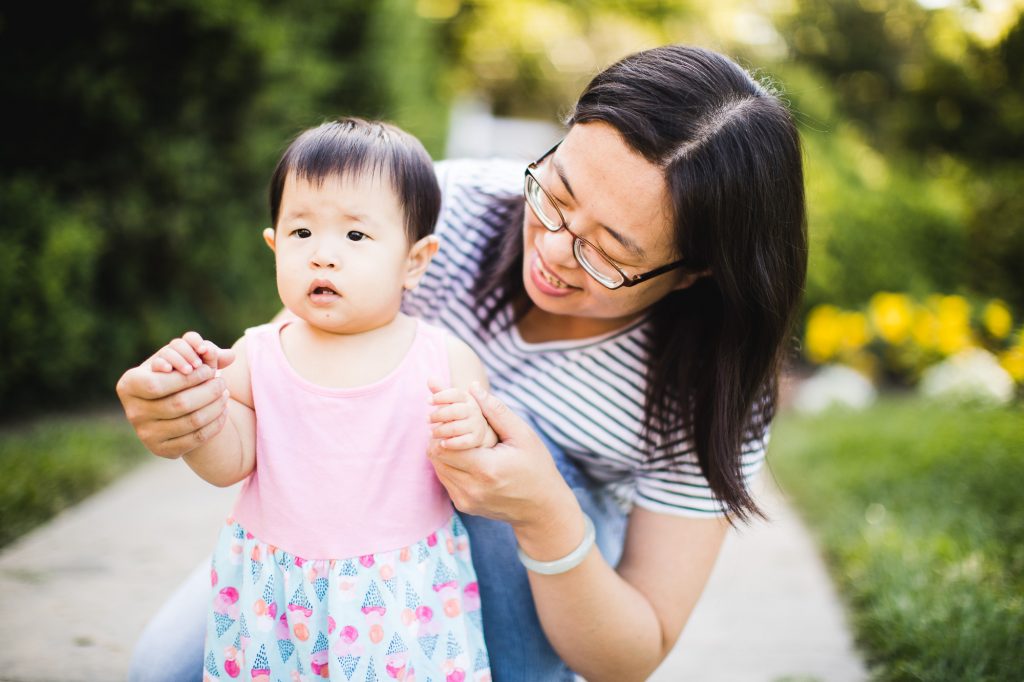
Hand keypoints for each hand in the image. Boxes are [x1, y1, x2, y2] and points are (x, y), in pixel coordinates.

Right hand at [115, 337, 235, 458]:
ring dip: (216, 406)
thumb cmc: (175, 375)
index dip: (189, 377)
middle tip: (222, 381)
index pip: (158, 384)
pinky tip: (224, 410)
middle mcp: (133, 412)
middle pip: (179, 404)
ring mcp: (146, 434)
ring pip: (192, 421)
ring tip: (225, 393)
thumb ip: (203, 353)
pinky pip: (197, 438)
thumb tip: (230, 356)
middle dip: (208, 390)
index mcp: (129, 385)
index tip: (209, 369)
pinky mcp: (161, 450)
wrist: (169, 404)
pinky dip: (216, 423)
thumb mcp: (182, 359)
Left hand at [426, 384, 577, 531]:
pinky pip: (445, 478)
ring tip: (459, 437)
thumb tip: (472, 387)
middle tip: (452, 422)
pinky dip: (449, 463)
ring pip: (437, 466)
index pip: (444, 444)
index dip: (444, 425)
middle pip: (436, 455)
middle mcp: (472, 488)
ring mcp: (466, 500)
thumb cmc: (537, 467)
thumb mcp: (523, 435)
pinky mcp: (464, 505)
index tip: (451, 414)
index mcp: (486, 469)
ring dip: (443, 449)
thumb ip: (496, 411)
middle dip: (440, 435)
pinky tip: (464, 454)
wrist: (542, 509)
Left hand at [428, 380, 497, 449]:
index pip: (456, 393)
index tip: (428, 401)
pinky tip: (442, 443)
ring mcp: (477, 425)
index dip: (441, 396)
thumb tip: (430, 378)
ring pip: (455, 427)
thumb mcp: (452, 403)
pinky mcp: (477, 440)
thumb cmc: (460, 416)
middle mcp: (475, 410)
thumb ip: (441, 392)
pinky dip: (451, 442)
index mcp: (469, 399)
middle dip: (438, 415)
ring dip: (440, 430)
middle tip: (427, 419)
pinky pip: (462, 442)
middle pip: (454, 410)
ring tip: (431, 433)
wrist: (480, 434)